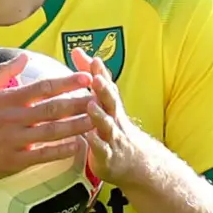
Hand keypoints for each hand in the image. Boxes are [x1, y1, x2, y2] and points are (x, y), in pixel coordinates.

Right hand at [0, 52, 95, 187]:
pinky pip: (43, 154)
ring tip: (96, 120)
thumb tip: (23, 56)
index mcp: (6, 100)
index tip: (85, 77)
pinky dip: (62, 150)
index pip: (43, 87)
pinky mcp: (15, 160)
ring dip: (77, 126)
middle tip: (100, 98)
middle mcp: (13, 118)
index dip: (67, 82)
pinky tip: (78, 146)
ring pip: (52, 131)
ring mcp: (15, 140)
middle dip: (79, 102)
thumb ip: (3, 73)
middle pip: (53, 108)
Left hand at [70, 48, 141, 186]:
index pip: (106, 84)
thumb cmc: (112, 125)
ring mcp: (112, 136)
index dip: (100, 72)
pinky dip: (97, 144)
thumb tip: (77, 50)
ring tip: (91, 105)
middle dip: (104, 90)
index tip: (94, 59)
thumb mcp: (103, 100)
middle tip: (96, 79)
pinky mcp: (107, 156)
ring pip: (107, 125)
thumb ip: (90, 76)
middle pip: (111, 101)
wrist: (135, 162)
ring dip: (100, 115)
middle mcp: (113, 117)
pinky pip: (103, 150)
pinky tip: (89, 139)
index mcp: (109, 104)